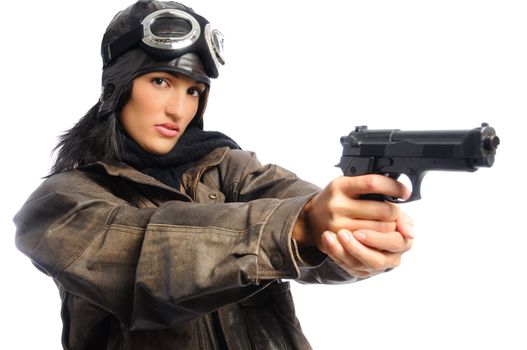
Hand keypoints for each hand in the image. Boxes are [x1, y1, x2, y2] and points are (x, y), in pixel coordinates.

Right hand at [293, 174, 411, 248]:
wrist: (310, 220)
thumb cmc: (335, 200)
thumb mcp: (348, 186)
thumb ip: (374, 187)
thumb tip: (406, 196)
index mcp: (341, 186)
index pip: (373, 183)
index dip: (394, 187)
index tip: (404, 192)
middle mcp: (338, 204)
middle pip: (383, 210)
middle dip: (395, 212)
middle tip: (394, 213)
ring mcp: (339, 224)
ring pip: (381, 229)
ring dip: (391, 227)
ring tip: (386, 224)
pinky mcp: (341, 242)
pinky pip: (372, 243)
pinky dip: (381, 240)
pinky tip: (379, 235)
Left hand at [320, 211, 413, 277]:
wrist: (365, 220)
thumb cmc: (380, 213)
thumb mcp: (391, 209)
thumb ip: (400, 216)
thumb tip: (410, 233)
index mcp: (403, 242)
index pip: (394, 244)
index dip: (376, 239)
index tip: (358, 231)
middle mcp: (391, 258)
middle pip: (376, 260)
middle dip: (358, 249)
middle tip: (342, 234)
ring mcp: (373, 266)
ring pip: (358, 265)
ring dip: (342, 251)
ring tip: (329, 236)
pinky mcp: (359, 269)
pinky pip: (346, 265)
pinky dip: (335, 253)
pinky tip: (326, 239)